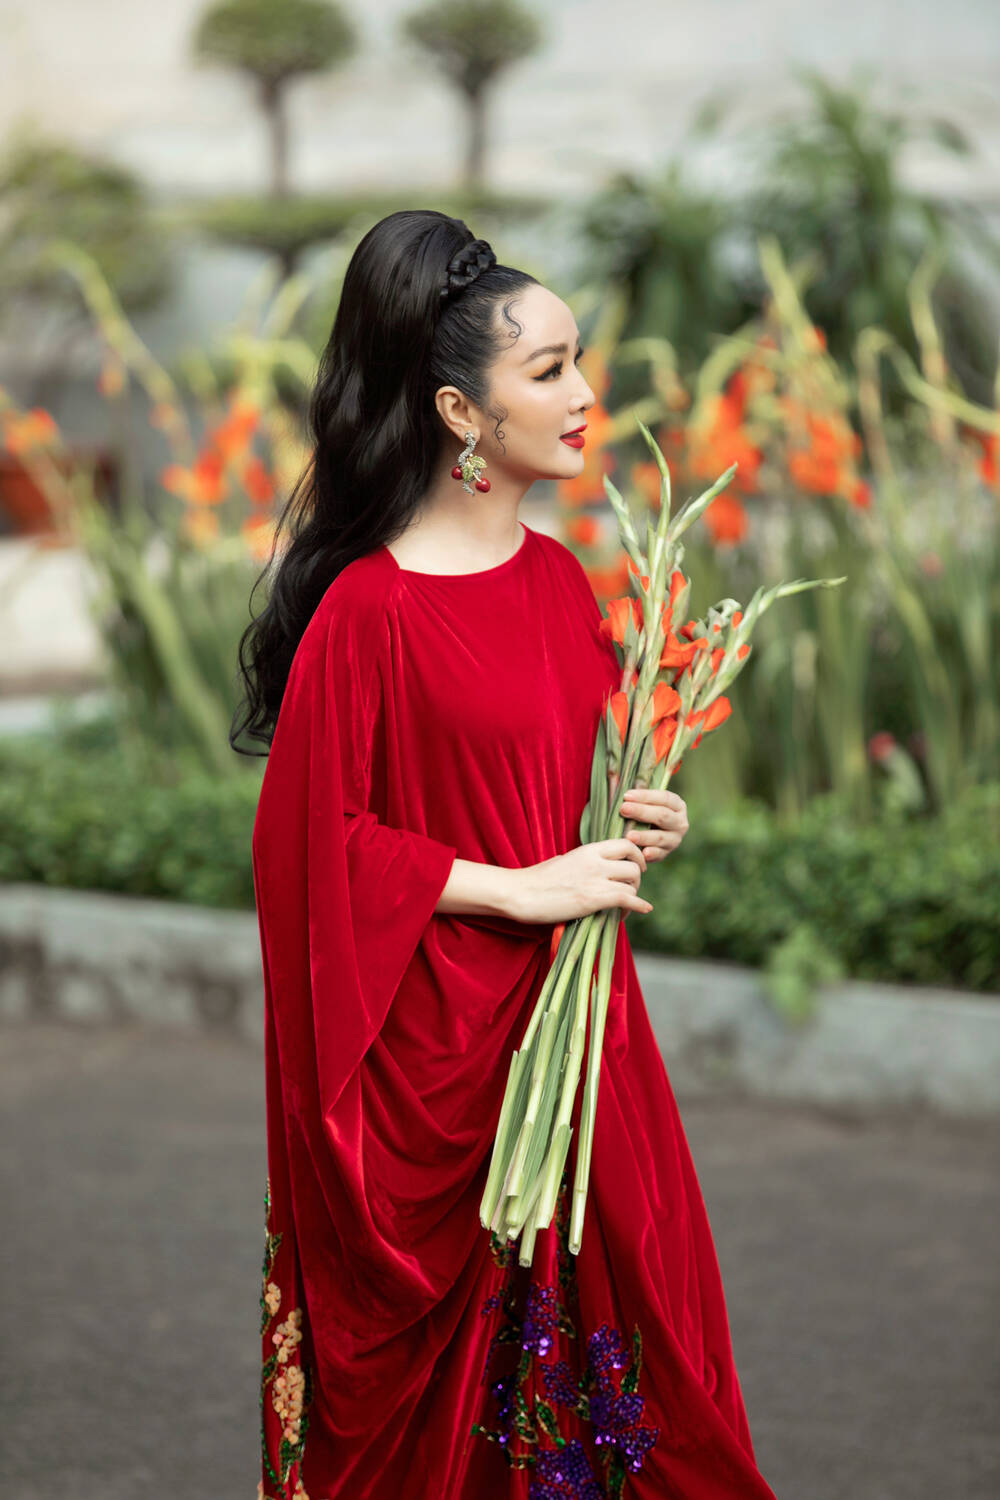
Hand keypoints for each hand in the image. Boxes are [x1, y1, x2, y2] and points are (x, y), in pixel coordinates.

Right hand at [509, 839, 653, 924]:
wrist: (520, 893)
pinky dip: (638, 906)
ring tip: (623, 908)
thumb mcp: (563, 861)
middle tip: (629, 890)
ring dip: (633, 897)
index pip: (626, 845)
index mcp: (588, 850)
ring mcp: (594, 880)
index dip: (637, 856)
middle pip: (634, 866)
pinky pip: (626, 899)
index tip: (637, 867)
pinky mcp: (592, 899)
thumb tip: (594, 868)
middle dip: (637, 880)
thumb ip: (583, 862)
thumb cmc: (537, 880)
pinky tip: (644, 910)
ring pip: (632, 884)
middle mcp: (595, 862)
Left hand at [617, 785, 688, 862]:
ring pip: (660, 837)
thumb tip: (629, 781)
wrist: (648, 834)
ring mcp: (675, 839)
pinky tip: (643, 853)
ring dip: (644, 836)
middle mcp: (679, 822)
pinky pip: (660, 854)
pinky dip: (652, 854)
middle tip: (623, 809)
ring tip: (629, 835)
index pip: (664, 798)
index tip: (627, 796)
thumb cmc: (644, 812)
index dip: (645, 796)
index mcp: (677, 805)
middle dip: (641, 812)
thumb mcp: (646, 801)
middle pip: (662, 815)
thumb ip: (639, 793)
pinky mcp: (666, 853)